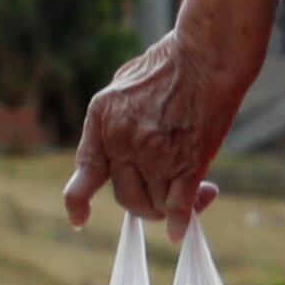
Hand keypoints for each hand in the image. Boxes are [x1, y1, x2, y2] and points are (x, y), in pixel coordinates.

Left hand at [62, 25, 256, 227]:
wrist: (206, 55)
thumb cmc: (172, 63)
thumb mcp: (125, 85)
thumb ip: (118, 120)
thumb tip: (125, 151)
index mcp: (103, 120)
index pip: (86, 172)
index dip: (78, 201)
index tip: (80, 220)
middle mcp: (123, 142)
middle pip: (126, 197)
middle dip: (143, 205)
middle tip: (164, 199)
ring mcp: (155, 155)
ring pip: (155, 204)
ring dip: (169, 209)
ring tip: (197, 195)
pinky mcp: (187, 163)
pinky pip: (179, 206)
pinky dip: (181, 221)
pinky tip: (181, 230)